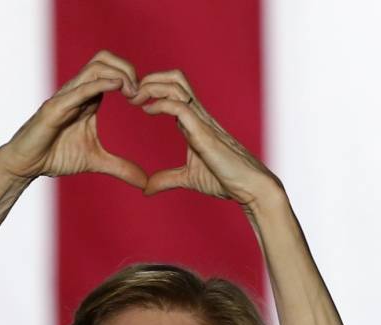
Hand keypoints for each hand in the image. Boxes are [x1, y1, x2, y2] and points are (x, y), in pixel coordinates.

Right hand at [0, 50, 147, 188]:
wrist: (26, 165)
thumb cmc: (55, 156)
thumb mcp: (96, 161)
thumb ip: (120, 167)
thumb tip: (144, 181)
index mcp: (89, 98)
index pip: (113, 71)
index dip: (133, 79)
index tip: (144, 101)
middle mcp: (78, 91)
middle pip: (105, 59)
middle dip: (128, 69)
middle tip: (140, 94)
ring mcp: (66, 96)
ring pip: (95, 67)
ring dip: (119, 74)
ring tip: (132, 93)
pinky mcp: (56, 107)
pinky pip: (79, 88)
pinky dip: (100, 84)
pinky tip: (117, 86)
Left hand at [131, 69, 282, 207]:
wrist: (250, 187)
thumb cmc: (225, 180)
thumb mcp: (188, 178)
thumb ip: (167, 179)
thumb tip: (146, 188)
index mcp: (194, 122)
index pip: (173, 90)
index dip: (152, 89)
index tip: (133, 100)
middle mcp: (199, 115)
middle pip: (174, 79)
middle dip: (150, 80)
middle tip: (130, 94)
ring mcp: (202, 121)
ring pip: (176, 86)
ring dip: (152, 87)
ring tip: (135, 99)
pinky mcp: (204, 133)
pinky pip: (180, 108)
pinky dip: (160, 104)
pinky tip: (147, 110)